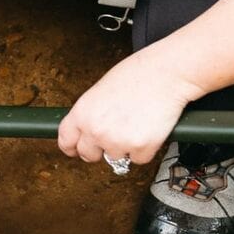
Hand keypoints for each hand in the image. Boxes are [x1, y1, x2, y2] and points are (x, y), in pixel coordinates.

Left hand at [58, 51, 204, 168]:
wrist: (167, 74)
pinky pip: (139, 159)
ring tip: (137, 122)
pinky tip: (149, 127)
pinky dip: (146, 148)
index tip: (77, 149)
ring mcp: (117, 142)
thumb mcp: (101, 90)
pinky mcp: (141, 149)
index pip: (66, 141)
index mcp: (82, 113)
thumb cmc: (138, 74)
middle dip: (100, 149)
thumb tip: (89, 129)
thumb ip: (91, 113)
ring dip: (126, 146)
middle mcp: (96, 130)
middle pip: (88, 155)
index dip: (72, 147)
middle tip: (115, 134)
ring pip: (116, 157)